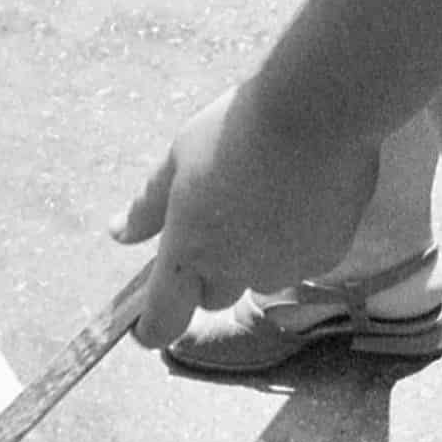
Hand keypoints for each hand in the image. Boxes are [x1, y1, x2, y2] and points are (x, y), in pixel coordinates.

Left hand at [109, 81, 379, 349]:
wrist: (314, 112)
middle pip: (213, 295)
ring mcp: (282, 269)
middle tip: (217, 217)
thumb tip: (118, 233)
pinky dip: (295, 237)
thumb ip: (148, 205)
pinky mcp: (323, 258)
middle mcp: (235, 272)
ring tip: (265, 191)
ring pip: (260, 275)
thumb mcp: (180, 156)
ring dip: (256, 252)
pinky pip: (301, 258)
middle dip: (209, 271)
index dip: (152, 328)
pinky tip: (301, 191)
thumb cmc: (236, 127)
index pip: (164, 318)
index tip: (145, 327)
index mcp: (190, 249)